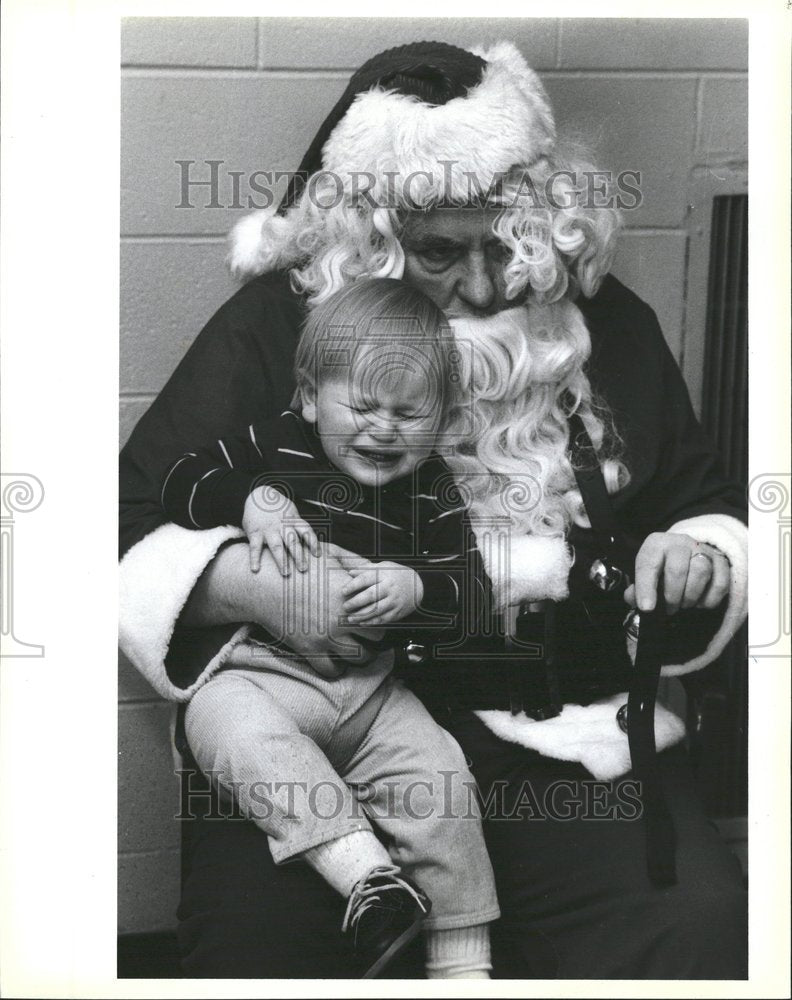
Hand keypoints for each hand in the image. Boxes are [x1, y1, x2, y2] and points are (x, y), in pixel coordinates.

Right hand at [181, 541, 382, 676]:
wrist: (266, 585)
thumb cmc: (297, 567)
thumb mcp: (328, 557)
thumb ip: (352, 562)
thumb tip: (370, 567)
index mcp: (349, 596)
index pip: (379, 613)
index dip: (379, 616)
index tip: (374, 618)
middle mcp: (341, 619)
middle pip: (375, 638)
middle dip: (374, 638)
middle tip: (369, 638)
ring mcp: (326, 636)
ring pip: (360, 658)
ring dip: (362, 657)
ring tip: (358, 652)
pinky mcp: (309, 649)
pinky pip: (331, 670)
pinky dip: (337, 670)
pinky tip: (336, 663)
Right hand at [242, 486, 318, 575]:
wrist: (259, 495)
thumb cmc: (279, 509)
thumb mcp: (292, 512)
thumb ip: (299, 527)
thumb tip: (313, 543)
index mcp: (293, 520)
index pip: (306, 531)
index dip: (313, 543)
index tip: (318, 555)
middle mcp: (282, 525)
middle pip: (292, 541)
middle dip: (298, 555)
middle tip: (303, 569)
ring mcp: (268, 529)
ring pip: (276, 545)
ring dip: (281, 560)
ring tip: (286, 573)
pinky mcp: (255, 532)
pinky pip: (255, 547)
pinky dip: (255, 558)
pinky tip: (256, 569)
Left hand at [337, 555, 423, 625]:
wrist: (419, 585)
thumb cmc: (397, 574)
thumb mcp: (384, 566)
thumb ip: (366, 569)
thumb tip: (350, 573)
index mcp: (384, 574)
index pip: (366, 579)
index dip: (353, 585)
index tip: (343, 591)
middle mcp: (389, 587)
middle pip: (371, 596)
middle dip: (356, 602)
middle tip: (345, 606)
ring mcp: (394, 600)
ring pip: (376, 610)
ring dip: (361, 615)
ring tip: (350, 618)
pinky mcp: (398, 611)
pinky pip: (383, 619)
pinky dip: (372, 622)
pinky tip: (362, 622)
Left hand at [624, 532, 729, 614]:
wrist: (684, 554)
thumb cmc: (660, 568)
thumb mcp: (644, 575)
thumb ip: (636, 591)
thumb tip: (638, 602)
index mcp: (656, 544)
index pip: (648, 565)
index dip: (646, 588)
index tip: (647, 608)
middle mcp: (679, 542)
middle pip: (677, 569)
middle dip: (672, 596)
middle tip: (670, 609)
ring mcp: (702, 549)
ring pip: (701, 571)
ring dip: (691, 595)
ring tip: (684, 605)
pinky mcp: (720, 561)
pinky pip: (721, 581)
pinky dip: (710, 598)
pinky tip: (700, 604)